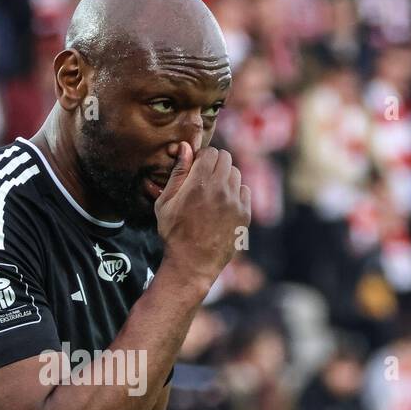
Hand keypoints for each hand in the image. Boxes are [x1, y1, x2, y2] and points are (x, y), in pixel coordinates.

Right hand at [154, 142, 251, 294]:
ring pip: (236, 173)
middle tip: (205, 177)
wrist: (192, 263)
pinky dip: (236, 193)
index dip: (202, 157)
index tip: (196, 167)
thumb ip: (177, 172)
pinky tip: (224, 204)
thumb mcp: (165, 203)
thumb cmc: (174, 233)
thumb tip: (185, 147)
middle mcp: (220, 189)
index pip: (210, 152)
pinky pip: (245, 191)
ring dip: (226, 177)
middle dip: (215, 163)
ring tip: (214, 192)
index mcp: (199, 183)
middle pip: (226, 158)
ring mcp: (235, 202)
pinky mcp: (244, 214)